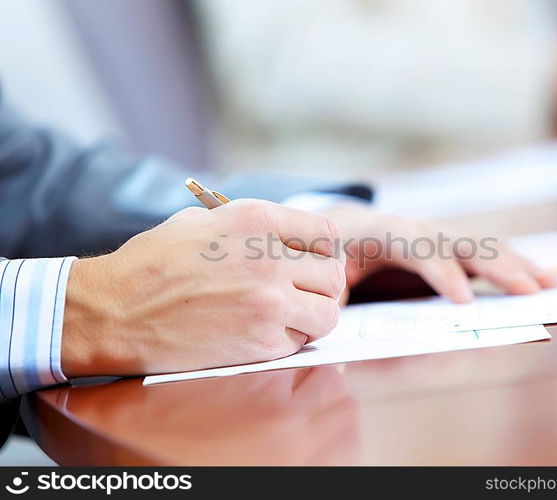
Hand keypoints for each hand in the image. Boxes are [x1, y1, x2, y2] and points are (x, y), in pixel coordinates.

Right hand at [61, 199, 344, 377]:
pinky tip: (261, 334)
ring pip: (328, 314)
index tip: (314, 263)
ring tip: (288, 317)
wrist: (113, 312)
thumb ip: (254, 228)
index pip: (327, 234)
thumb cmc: (152, 262)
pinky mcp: (261, 343)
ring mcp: (270, 303)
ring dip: (312, 317)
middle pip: (333, 275)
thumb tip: (287, 240)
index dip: (324, 251)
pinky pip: (300, 343)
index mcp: (258, 220)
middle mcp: (271, 260)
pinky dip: (288, 341)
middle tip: (301, 294)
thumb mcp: (205, 220)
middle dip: (320, 286)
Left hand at [322, 204, 556, 303]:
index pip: (413, 243)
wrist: (327, 235)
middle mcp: (408, 229)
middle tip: (526, 290)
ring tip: (549, 285)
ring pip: (477, 245)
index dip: (439, 270)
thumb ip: (330, 306)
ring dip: (514, 265)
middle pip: (456, 240)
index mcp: (371, 230)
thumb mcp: (317, 281)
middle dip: (492, 264)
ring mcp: (429, 237)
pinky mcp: (443, 251)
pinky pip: (481, 256)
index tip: (462, 300)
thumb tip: (354, 345)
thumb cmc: (320, 264)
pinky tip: (542, 280)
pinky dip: (512, 267)